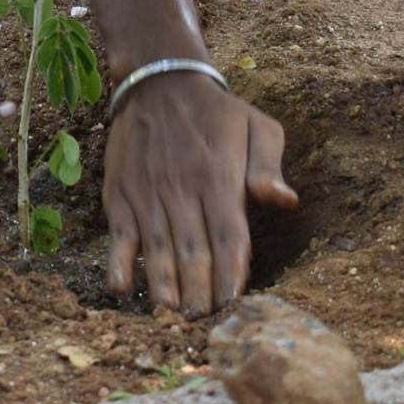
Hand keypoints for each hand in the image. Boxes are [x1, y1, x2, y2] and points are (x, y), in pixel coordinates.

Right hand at [103, 72, 296, 314]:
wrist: (159, 80)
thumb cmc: (216, 111)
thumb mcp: (256, 125)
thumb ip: (269, 166)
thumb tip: (284, 201)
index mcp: (218, 177)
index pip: (229, 237)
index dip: (231, 274)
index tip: (234, 304)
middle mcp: (182, 188)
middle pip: (193, 252)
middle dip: (199, 292)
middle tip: (203, 322)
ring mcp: (147, 192)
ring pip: (157, 249)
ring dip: (163, 286)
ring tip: (170, 317)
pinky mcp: (120, 192)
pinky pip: (118, 234)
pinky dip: (118, 262)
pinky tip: (122, 288)